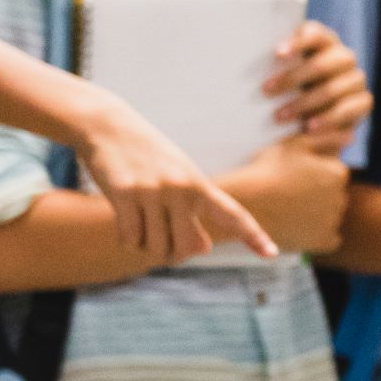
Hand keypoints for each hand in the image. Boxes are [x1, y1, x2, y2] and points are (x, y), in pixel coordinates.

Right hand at [73, 105, 275, 266]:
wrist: (108, 127)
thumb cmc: (149, 159)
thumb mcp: (179, 180)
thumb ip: (196, 213)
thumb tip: (204, 248)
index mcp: (199, 185)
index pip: (231, 214)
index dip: (252, 236)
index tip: (271, 254)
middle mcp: (180, 188)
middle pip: (186, 248)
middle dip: (173, 253)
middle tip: (162, 240)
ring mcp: (152, 190)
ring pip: (155, 247)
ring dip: (146, 246)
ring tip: (142, 224)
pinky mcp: (123, 193)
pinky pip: (130, 239)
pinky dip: (127, 239)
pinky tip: (124, 220)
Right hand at [223, 141, 350, 255]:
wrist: (246, 204)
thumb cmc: (267, 170)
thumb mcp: (295, 144)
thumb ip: (327, 138)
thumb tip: (351, 137)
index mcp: (338, 173)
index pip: (334, 173)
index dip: (314, 174)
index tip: (295, 176)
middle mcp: (342, 198)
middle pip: (334, 195)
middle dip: (320, 193)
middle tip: (291, 193)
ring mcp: (333, 221)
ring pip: (331, 215)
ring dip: (319, 213)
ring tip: (291, 209)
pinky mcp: (323, 241)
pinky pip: (329, 237)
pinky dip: (318, 234)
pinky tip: (300, 225)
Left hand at [267, 21, 367, 159]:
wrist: (309, 120)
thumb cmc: (287, 89)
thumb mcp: (280, 72)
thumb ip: (274, 62)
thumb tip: (239, 51)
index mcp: (324, 41)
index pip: (315, 33)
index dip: (297, 42)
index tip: (277, 54)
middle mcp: (344, 56)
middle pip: (322, 64)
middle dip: (292, 78)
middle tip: (266, 91)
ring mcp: (356, 79)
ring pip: (332, 89)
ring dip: (304, 104)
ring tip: (280, 116)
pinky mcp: (364, 102)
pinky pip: (348, 110)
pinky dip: (327, 120)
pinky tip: (308, 128)